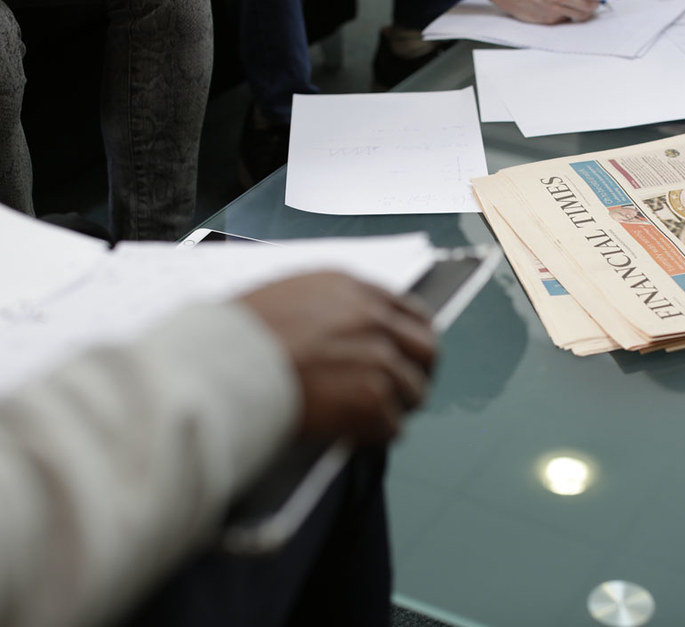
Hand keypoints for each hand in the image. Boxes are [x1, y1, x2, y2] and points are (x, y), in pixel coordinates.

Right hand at [239, 272, 436, 444]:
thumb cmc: (233, 338)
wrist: (217, 367)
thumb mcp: (287, 298)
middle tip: (404, 391)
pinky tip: (353, 435)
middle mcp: (372, 319)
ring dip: (395, 408)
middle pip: (426, 348)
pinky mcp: (372, 399)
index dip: (411, 338)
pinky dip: (375, 435)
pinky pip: (392, 426)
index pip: (409, 311)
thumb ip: (330, 310)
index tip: (409, 353)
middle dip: (418, 371)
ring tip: (369, 419)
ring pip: (414, 391)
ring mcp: (377, 358)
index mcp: (352, 289)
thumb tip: (351, 334)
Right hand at [494, 0, 604, 23]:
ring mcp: (553, 10)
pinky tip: (564, 8)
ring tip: (580, 4)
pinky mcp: (550, 21)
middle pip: (589, 6)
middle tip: (594, 1)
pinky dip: (571, 15)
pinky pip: (569, 20)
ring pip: (581, 16)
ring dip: (585, 11)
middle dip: (595, 4)